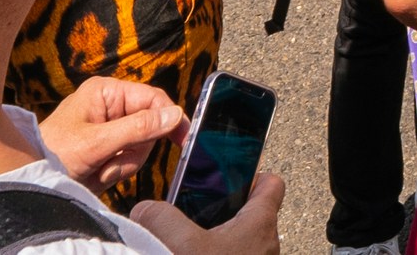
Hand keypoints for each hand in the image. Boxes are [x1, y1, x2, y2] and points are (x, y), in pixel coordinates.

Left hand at [35, 71, 184, 183]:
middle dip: (133, 151)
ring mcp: (108, 127)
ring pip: (140, 146)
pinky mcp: (106, 147)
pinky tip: (95, 174)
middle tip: (110, 165)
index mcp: (106, 92)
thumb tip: (175, 114)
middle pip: (148, 126)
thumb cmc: (55, 154)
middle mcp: (109, 105)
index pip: (152, 98)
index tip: (183, 140)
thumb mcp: (98, 143)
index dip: (169, 118)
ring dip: (122, 165)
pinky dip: (115, 171)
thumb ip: (138, 128)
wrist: (30, 181)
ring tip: (98, 171)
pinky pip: (127, 159)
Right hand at [137, 171, 282, 254]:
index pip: (271, 184)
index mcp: (259, 223)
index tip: (230, 175)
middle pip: (253, 213)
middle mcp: (266, 243)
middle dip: (225, 210)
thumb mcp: (180, 243)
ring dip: (219, 239)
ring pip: (242, 241)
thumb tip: (145, 209)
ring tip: (191, 241)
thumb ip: (160, 218)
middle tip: (199, 210)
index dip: (253, 174)